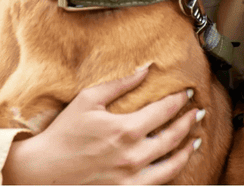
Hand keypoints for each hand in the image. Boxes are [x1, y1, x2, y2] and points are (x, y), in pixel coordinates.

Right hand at [2, 64, 203, 183]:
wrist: (44, 171)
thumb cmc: (64, 133)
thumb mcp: (88, 100)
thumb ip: (120, 84)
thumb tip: (146, 69)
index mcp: (125, 129)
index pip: (164, 111)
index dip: (179, 100)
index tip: (187, 92)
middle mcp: (133, 155)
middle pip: (174, 136)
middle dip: (190, 122)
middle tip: (199, 112)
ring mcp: (132, 178)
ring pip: (173, 164)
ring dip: (188, 149)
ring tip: (196, 139)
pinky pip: (159, 183)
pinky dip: (173, 171)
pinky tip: (176, 163)